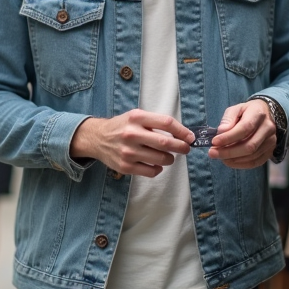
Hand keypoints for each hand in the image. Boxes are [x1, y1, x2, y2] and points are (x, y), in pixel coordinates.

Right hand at [71, 110, 194, 177]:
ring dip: (170, 159)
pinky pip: (151, 171)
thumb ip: (155, 122)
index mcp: (136, 118)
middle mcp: (132, 134)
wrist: (97, 138)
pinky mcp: (125, 166)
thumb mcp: (136, 116)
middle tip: (186, 149)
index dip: (183, 131)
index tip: (191, 137)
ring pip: (161, 159)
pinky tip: (155, 164)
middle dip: (181, 147)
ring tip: (168, 156)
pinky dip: (158, 169)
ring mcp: (128, 152)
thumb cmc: (122, 126)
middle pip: (165, 142)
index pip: (166, 123)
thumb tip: (183, 134)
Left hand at [209, 100, 276, 168]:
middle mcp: (268, 128)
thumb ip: (227, 119)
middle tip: (212, 153)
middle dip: (228, 152)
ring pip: (252, 156)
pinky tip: (229, 161)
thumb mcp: (235, 109)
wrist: (266, 114)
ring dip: (233, 159)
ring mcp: (271, 141)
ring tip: (219, 156)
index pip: (244, 128)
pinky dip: (241, 164)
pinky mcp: (270, 151)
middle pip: (249, 146)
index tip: (214, 142)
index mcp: (258, 114)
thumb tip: (221, 132)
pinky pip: (256, 162)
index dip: (228, 137)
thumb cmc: (247, 112)